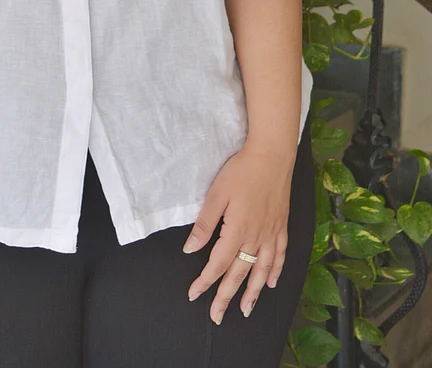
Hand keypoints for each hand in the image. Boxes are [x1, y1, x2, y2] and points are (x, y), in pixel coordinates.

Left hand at [182, 141, 295, 323]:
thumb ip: (205, 224)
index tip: (194, 294)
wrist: (272, 156)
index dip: (205, 281)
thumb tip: (190, 249)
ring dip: (253, 293)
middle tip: (216, 316)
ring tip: (245, 310)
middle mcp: (256, 238)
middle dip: (226, 297)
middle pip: (239, 274)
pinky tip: (271, 283)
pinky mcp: (281, 226)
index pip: (218, 264)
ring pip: (262, 271)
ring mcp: (271, 234)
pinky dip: (276, 272)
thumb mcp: (216, 194)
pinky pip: (280, 256)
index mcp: (237, 231)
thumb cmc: (241, 171)